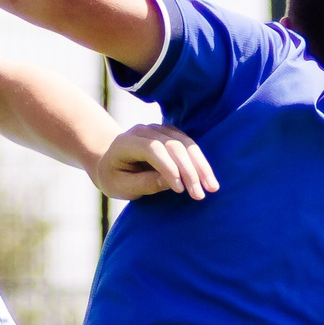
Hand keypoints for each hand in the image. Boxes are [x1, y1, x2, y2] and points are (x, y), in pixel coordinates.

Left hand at [92, 124, 217, 202]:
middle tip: (200, 194)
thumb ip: (145, 183)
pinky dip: (200, 162)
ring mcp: (159, 130)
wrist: (111, 161)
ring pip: (186, 144)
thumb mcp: (122, 187)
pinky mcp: (171, 134)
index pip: (153, 150)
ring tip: (212, 187)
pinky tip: (208, 178)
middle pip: (173, 146)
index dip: (168, 168)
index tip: (180, 190)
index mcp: (126, 142)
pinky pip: (190, 145)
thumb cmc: (114, 178)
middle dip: (189, 171)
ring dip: (201, 166)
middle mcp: (144, 130)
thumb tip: (173, 182)